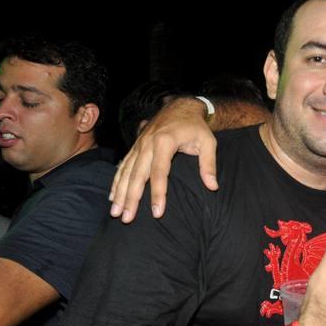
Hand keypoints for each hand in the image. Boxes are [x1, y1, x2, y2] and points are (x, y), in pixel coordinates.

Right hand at [110, 96, 217, 222]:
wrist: (180, 106)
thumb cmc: (196, 127)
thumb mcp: (208, 142)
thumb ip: (208, 164)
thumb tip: (212, 186)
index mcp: (165, 142)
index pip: (159, 173)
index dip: (158, 193)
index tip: (157, 212)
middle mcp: (147, 143)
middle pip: (137, 175)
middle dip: (131, 198)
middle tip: (126, 218)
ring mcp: (139, 144)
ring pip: (126, 172)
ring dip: (120, 193)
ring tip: (116, 212)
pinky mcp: (135, 146)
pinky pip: (123, 166)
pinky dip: (116, 181)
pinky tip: (113, 196)